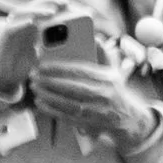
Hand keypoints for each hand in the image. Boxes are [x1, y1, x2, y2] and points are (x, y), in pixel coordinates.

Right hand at [0, 0, 75, 93]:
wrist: (1, 78)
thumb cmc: (21, 65)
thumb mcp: (42, 55)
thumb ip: (54, 48)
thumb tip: (76, 47)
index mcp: (31, 24)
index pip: (43, 7)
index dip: (55, 1)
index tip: (70, 2)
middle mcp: (20, 23)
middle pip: (34, 5)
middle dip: (49, 1)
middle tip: (65, 2)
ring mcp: (11, 28)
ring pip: (22, 12)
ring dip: (37, 9)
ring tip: (52, 11)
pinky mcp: (2, 38)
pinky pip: (11, 27)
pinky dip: (21, 23)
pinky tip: (32, 21)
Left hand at [30, 58, 151, 148]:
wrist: (128, 119)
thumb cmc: (115, 91)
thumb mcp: (114, 71)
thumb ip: (104, 55)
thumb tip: (96, 38)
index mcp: (107, 78)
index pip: (80, 70)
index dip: (59, 67)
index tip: (42, 65)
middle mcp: (103, 95)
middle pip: (71, 87)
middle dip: (49, 81)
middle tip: (34, 76)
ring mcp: (96, 111)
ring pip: (67, 102)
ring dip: (48, 95)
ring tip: (35, 88)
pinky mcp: (89, 123)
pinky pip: (67, 116)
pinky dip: (52, 110)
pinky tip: (40, 103)